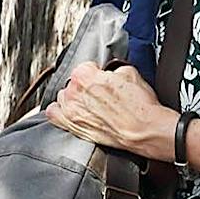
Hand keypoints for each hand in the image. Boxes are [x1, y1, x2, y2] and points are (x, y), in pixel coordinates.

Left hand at [47, 62, 178, 159]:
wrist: (146, 131)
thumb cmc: (141, 107)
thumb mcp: (130, 74)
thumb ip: (113, 69)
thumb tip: (110, 71)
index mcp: (84, 75)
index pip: (84, 67)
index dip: (97, 73)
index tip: (102, 78)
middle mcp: (73, 92)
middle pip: (74, 83)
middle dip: (87, 86)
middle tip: (101, 94)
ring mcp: (70, 110)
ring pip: (64, 97)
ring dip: (75, 99)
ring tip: (91, 105)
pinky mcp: (71, 126)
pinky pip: (54, 114)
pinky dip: (60, 112)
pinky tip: (72, 112)